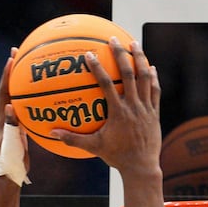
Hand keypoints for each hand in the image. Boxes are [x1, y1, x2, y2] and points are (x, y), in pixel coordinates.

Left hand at [0, 49, 28, 174]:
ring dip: (23, 82)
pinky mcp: (20, 128)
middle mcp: (6, 116)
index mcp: (2, 117)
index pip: (4, 91)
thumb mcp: (11, 142)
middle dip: (13, 71)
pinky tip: (46, 97)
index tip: (11, 58)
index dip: (7, 74)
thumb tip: (10, 106)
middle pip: (9, 88)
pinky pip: (28, 108)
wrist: (10, 173)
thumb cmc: (10, 160)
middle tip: (18, 54)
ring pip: (19, 96)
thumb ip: (10, 125)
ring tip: (32, 69)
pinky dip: (35, 99)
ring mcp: (13, 121)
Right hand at [51, 38, 160, 179]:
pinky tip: (151, 67)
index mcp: (118, 112)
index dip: (97, 68)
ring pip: (145, 78)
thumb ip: (73, 139)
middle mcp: (133, 107)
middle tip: (114, 39)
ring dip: (140, 59)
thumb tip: (52, 133)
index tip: (89, 54)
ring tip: (134, 43)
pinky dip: (153, 77)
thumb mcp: (94, 147)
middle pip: (128, 74)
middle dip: (121, 54)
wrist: (142, 167)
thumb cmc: (117, 157)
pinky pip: (155, 90)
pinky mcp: (155, 112)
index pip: (106, 85)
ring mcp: (146, 108)